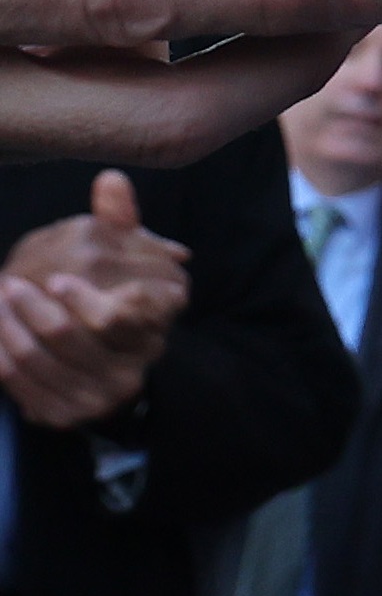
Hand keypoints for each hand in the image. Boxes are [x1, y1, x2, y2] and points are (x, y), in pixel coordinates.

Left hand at [0, 171, 186, 424]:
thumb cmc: (108, 298)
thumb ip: (117, 223)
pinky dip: (1, 360)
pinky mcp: (68, 414)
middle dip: (33, 310)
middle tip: (9, 284)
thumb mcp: (121, 259)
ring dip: (8, 330)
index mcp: (152, 326)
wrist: (103, 366)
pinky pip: (25, 389)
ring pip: (41, 362)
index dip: (86, 301)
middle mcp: (134, 365)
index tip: (56, 280)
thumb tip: (110, 181)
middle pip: (72, 338)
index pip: (121, 319)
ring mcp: (100, 394)